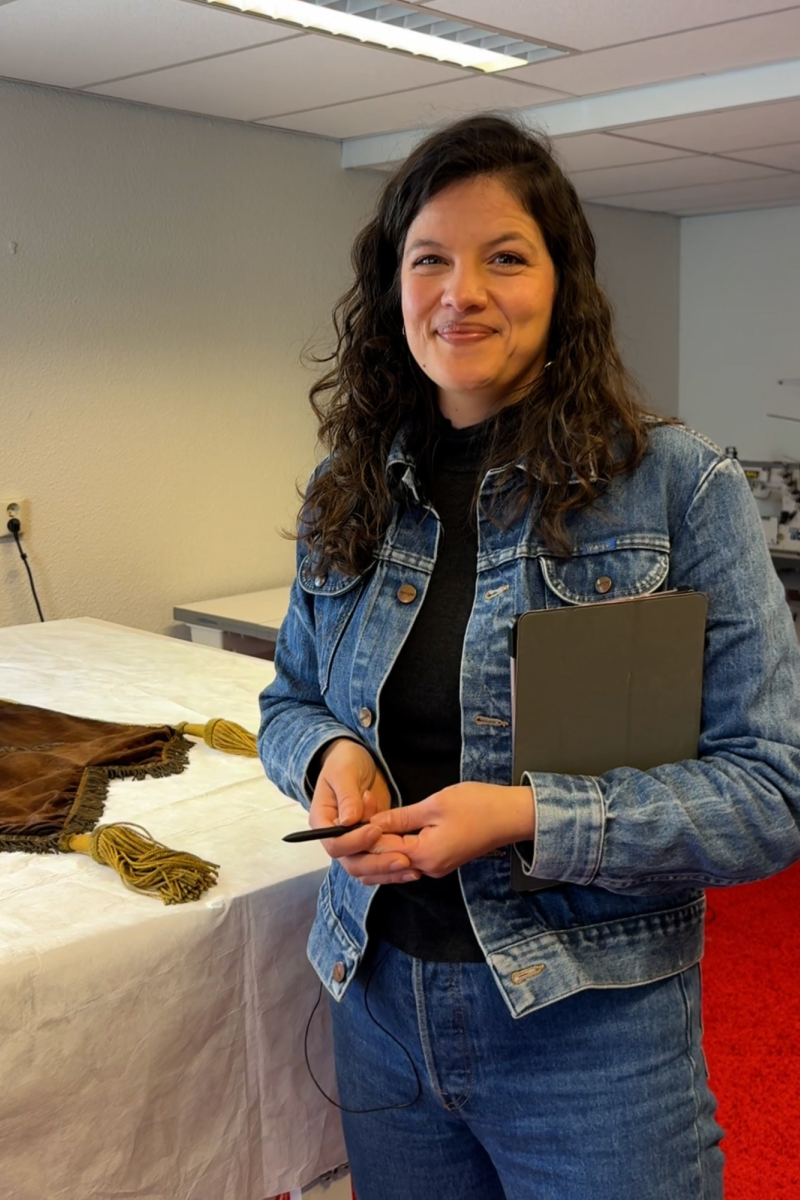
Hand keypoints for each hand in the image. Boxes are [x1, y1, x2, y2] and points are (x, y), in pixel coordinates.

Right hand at [309, 739, 420, 885]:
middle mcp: (336, 838)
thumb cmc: (345, 762)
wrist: (358, 759)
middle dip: (378, 863)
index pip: (334, 844)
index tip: (376, 830)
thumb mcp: (344, 772)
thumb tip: (349, 822)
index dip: (355, 842)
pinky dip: (394, 870)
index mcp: (322, 821)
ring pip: (367, 869)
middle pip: (352, 862)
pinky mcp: (371, 844)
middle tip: (403, 858)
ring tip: (412, 868)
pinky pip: (379, 863)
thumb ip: (347, 796)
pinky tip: (413, 869)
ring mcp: (354, 843)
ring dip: (388, 871)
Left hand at [370, 782, 533, 876]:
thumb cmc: (479, 806)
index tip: (355, 810)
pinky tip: (390, 827)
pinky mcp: (441, 860)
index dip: (365, 830)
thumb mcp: (435, 805)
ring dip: (382, 843)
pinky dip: (397, 845)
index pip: (381, 849)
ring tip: (371, 818)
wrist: (512, 816)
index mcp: (425, 856)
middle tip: (360, 814)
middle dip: (369, 841)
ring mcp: (436, 867)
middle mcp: (428, 868)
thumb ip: (401, 817)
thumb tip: (373, 823)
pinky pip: (410, 857)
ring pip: (396, 860)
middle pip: (385, 861)